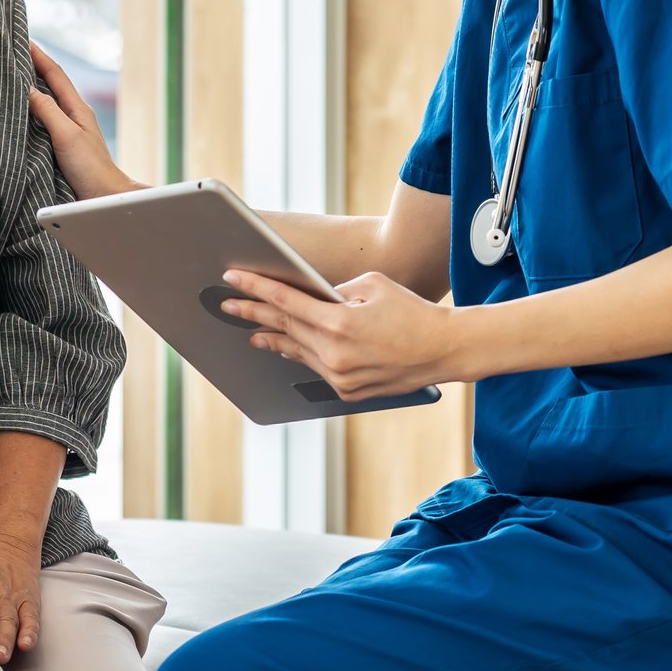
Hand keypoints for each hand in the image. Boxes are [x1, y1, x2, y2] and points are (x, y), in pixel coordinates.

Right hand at [28, 42, 140, 200]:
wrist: (106, 199)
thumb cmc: (91, 168)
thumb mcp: (66, 135)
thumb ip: (47, 110)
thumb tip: (27, 88)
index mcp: (77, 108)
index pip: (55, 74)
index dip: (39, 56)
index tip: (23, 39)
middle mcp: (74, 116)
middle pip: (52, 84)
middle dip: (34, 66)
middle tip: (15, 51)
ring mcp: (70, 131)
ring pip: (48, 101)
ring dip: (33, 86)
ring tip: (15, 75)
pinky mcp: (64, 146)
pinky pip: (45, 119)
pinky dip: (33, 109)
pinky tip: (24, 113)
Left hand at [218, 268, 469, 398]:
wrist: (444, 350)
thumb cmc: (411, 311)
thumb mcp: (372, 284)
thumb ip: (335, 291)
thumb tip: (311, 298)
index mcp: (339, 322)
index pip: (286, 302)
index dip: (256, 289)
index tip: (233, 279)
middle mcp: (335, 353)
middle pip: (284, 328)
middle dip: (254, 314)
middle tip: (227, 304)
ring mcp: (340, 376)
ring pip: (296, 351)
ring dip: (272, 338)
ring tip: (251, 330)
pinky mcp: (347, 391)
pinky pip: (314, 368)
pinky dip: (299, 354)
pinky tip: (286, 347)